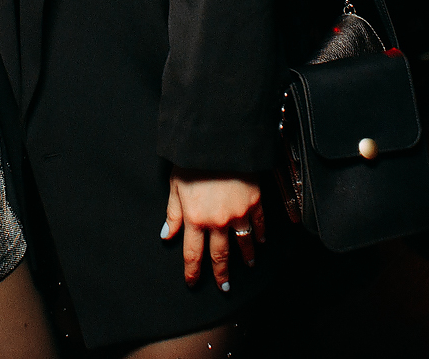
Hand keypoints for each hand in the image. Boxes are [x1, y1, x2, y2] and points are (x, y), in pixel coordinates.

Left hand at [162, 168, 263, 289]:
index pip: (193, 254)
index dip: (192, 271)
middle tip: (224, 287)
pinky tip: (261, 241)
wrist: (218, 141)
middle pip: (219, 255)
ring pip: (243, 243)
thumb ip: (173, 213)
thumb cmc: (193, 160)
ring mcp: (238, 214)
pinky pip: (259, 224)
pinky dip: (260, 234)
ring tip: (248, 265)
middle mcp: (217, 222)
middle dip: (221, 274)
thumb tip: (167, 235)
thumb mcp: (175, 185)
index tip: (193, 282)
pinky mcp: (254, 202)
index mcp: (195, 219)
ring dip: (245, 257)